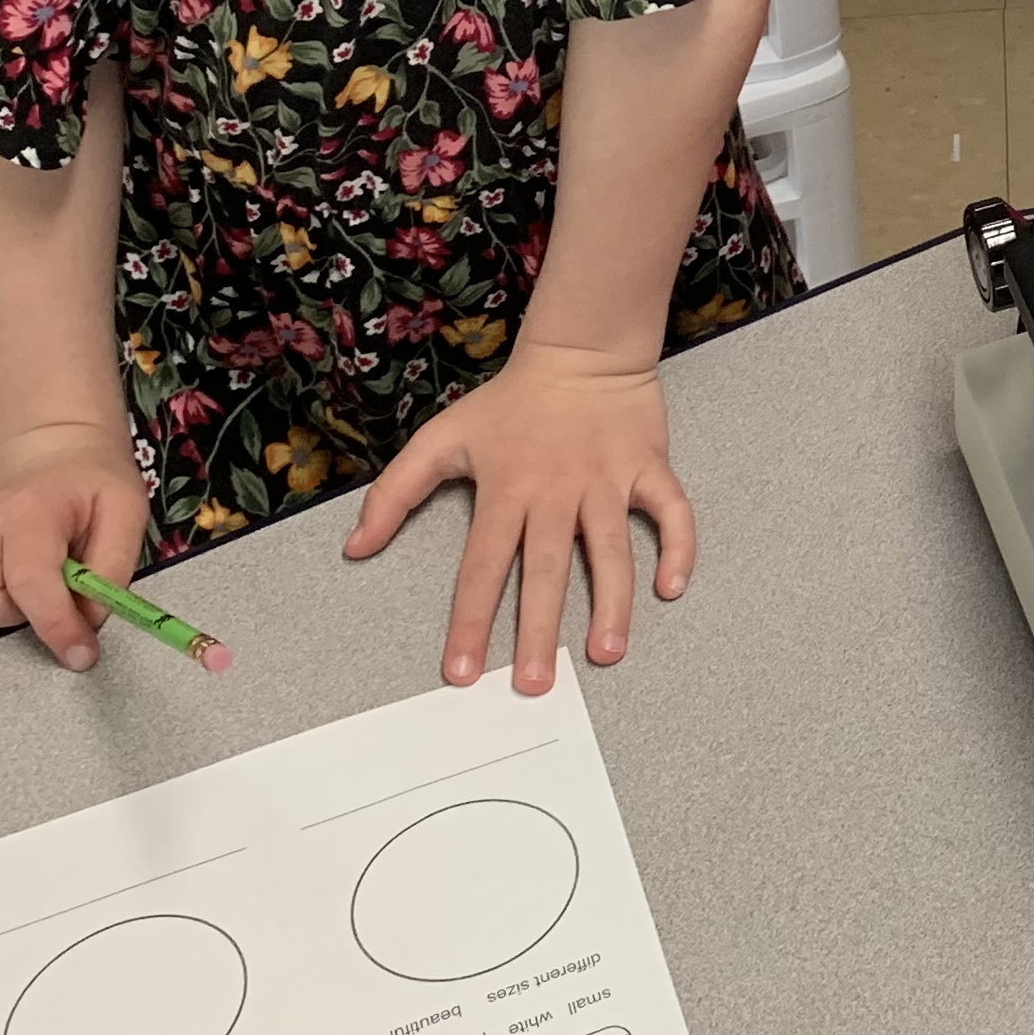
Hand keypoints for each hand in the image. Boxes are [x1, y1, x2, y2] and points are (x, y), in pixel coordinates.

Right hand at [0, 419, 147, 669]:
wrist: (52, 455)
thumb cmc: (93, 484)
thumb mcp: (126, 511)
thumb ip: (113, 568)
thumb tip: (89, 622)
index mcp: (28, 513)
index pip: (29, 580)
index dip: (55, 625)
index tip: (82, 655)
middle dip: (18, 621)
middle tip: (54, 602)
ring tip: (27, 604)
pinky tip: (1, 611)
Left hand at [342, 340, 695, 692]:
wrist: (582, 350)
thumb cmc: (511, 401)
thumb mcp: (442, 438)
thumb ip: (394, 494)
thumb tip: (355, 547)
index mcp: (506, 489)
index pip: (483, 566)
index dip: (470, 621)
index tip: (462, 671)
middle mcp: (557, 491)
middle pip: (547, 570)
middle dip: (539, 631)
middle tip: (535, 685)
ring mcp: (607, 481)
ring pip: (612, 550)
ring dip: (611, 603)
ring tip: (605, 652)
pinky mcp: (648, 468)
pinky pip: (671, 512)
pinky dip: (678, 548)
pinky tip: (670, 588)